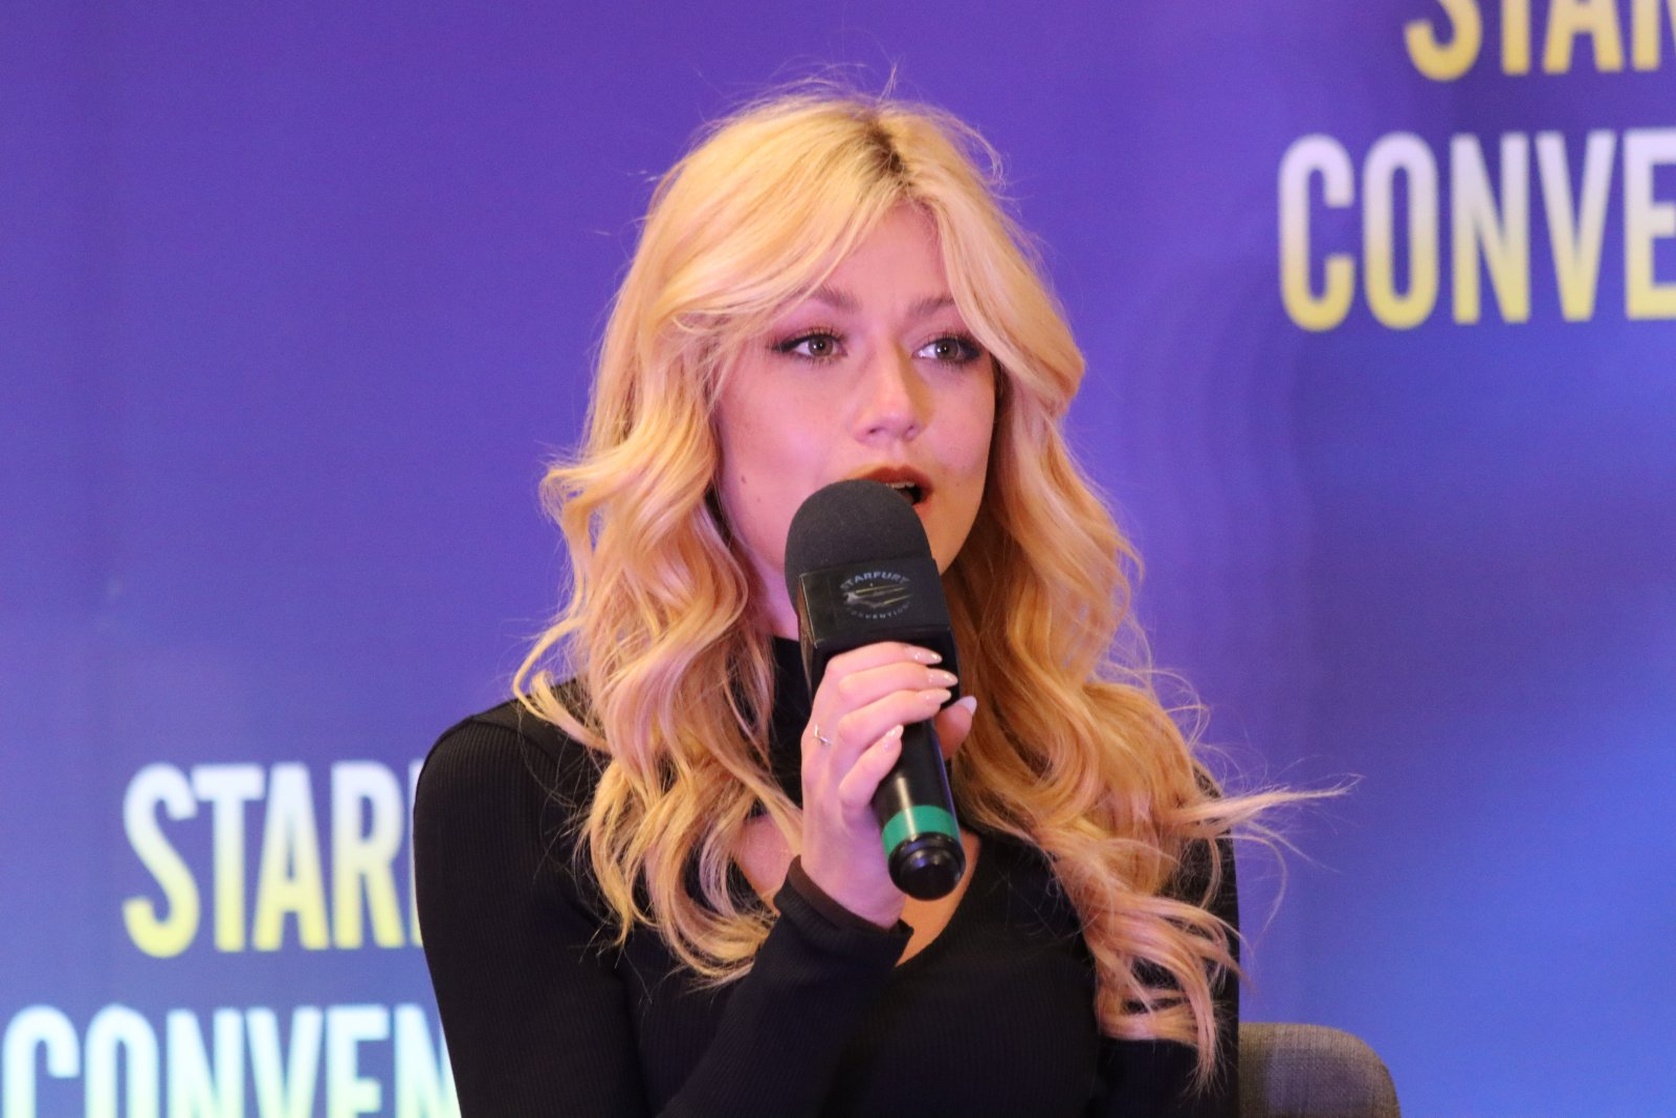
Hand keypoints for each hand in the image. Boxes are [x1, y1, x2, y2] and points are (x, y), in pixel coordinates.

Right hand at [798, 642, 977, 927]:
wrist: (842, 892)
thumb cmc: (869, 824)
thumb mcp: (896, 773)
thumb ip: (928, 739)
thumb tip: (964, 705)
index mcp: (825, 730)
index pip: (841, 669)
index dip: (885, 651)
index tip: (928, 654)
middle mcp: (820, 749)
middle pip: (846, 687)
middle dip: (900, 670)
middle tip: (941, 678)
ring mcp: (827, 782)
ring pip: (849, 725)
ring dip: (898, 702)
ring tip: (934, 700)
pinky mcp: (843, 816)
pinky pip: (853, 780)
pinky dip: (878, 755)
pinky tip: (901, 740)